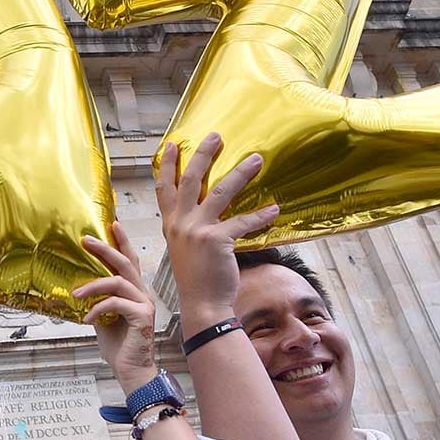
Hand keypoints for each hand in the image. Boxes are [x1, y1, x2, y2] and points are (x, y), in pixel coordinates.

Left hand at [73, 221, 159, 392]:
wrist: (130, 371)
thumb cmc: (118, 346)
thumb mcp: (102, 318)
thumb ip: (96, 300)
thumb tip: (77, 287)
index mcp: (134, 291)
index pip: (129, 261)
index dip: (121, 242)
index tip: (111, 224)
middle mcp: (142, 293)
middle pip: (125, 263)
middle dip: (106, 248)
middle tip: (86, 240)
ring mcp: (144, 304)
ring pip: (118, 281)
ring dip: (93, 285)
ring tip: (75, 293)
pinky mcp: (142, 316)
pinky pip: (116, 303)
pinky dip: (98, 308)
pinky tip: (87, 318)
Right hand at [154, 133, 278, 325]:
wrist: (202, 304)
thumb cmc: (197, 279)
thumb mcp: (184, 249)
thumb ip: (189, 228)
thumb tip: (204, 212)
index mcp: (171, 225)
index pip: (164, 188)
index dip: (167, 165)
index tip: (173, 144)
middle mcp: (180, 224)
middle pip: (191, 180)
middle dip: (203, 154)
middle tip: (216, 136)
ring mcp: (197, 230)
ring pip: (220, 192)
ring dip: (240, 173)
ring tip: (256, 158)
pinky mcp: (217, 240)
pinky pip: (243, 222)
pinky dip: (261, 215)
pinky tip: (274, 209)